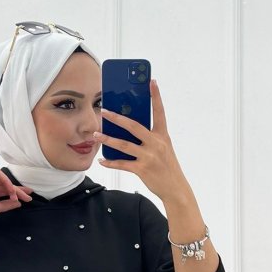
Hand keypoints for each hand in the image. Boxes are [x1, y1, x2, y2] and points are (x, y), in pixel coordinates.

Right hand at [0, 165, 33, 224]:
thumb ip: (8, 204)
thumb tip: (19, 203)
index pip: (4, 191)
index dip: (16, 193)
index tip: (27, 198)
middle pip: (5, 184)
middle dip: (18, 190)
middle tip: (29, 193)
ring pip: (2, 179)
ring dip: (12, 188)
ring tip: (18, 195)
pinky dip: (5, 181)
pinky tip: (10, 189)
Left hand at [95, 80, 188, 201]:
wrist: (176, 189)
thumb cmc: (167, 167)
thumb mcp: (164, 148)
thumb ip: (150, 138)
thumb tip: (129, 128)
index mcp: (163, 136)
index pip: (160, 112)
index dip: (156, 96)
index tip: (151, 82)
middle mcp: (156, 144)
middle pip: (134, 126)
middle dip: (117, 118)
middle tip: (104, 111)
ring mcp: (149, 156)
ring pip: (124, 145)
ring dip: (107, 139)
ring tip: (96, 135)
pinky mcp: (142, 169)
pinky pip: (122, 164)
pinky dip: (110, 162)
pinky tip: (102, 160)